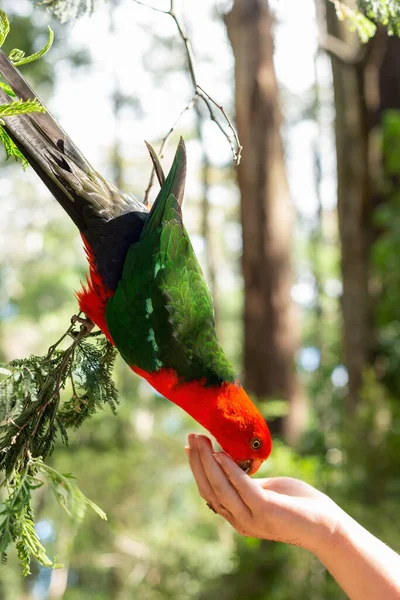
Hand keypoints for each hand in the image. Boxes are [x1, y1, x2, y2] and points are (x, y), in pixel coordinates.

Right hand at [186, 434, 340, 553]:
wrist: (326, 524)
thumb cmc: (297, 503)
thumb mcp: (266, 490)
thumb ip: (245, 482)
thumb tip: (227, 462)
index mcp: (237, 515)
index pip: (209, 492)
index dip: (197, 469)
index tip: (190, 447)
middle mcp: (240, 520)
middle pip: (209, 489)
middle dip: (198, 461)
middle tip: (191, 437)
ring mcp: (251, 517)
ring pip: (220, 488)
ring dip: (207, 462)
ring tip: (201, 440)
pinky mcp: (266, 510)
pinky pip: (242, 487)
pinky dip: (228, 469)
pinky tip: (220, 452)